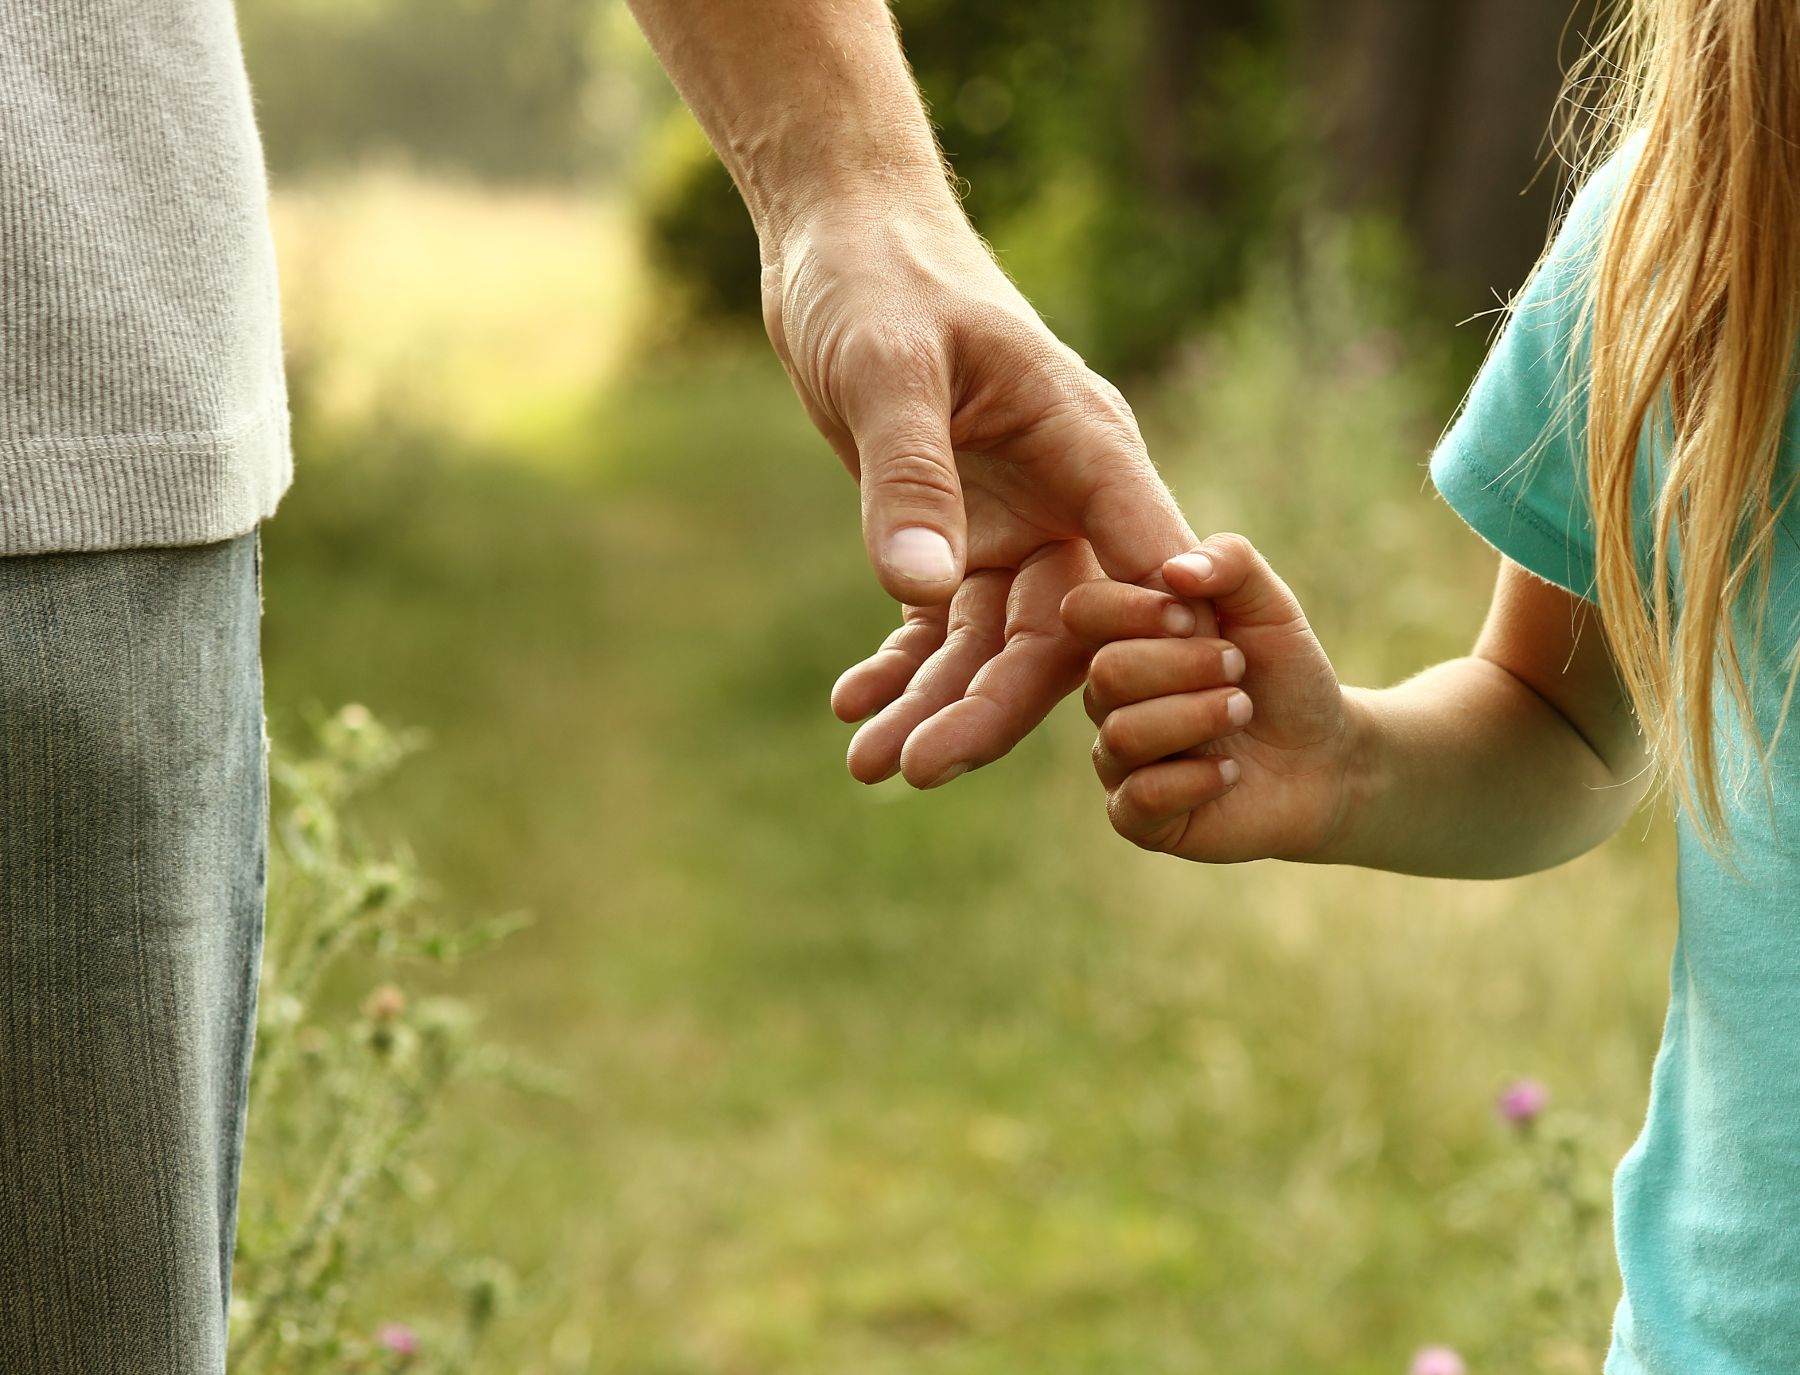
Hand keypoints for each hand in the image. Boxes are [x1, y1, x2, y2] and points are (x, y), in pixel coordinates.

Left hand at [762, 201, 1205, 787]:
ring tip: (866, 764)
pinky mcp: (953, 534)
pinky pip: (938, 623)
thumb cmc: (878, 279)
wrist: (841, 246)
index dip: (1139, 647)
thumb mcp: (887, 368)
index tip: (1132, 734)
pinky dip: (901, 667)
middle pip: (1054, 630)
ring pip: (989, 642)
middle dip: (990, 706)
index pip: (1137, 560)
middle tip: (918, 768)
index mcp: (1087, 445)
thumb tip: (919, 592)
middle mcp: (1064, 497)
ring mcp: (1011, 521)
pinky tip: (853, 706)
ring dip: (934, 703)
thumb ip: (910, 476)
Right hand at [1060, 534, 1353, 861]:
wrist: (1325, 756)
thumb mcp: (1271, 605)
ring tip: (1241, 712)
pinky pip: (1140, 797)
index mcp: (1125, 638)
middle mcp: (1108, 698)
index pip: (1083, 611)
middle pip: (1106, 673)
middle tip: (1237, 670)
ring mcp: (1118, 758)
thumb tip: (1176, 571)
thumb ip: (1230, 562)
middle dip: (1186, 667)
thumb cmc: (1285, 675)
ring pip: (1123, 735)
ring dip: (1198, 718)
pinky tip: (1229, 772)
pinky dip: (1195, 780)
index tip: (1197, 617)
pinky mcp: (1138, 816)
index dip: (1135, 610)